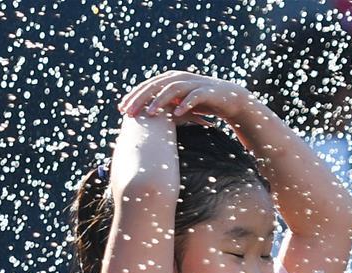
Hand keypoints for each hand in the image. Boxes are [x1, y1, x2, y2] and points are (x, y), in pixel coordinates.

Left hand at [118, 70, 249, 122]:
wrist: (229, 98)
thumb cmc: (201, 103)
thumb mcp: (179, 103)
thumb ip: (164, 104)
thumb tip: (142, 115)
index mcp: (170, 79)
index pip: (147, 86)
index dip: (133, 96)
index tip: (121, 109)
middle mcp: (179, 78)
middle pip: (155, 86)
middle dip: (140, 99)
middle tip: (129, 112)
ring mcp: (193, 83)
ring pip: (172, 89)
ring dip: (159, 101)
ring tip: (150, 114)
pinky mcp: (206, 91)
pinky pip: (193, 96)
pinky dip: (184, 104)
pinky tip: (176, 113)